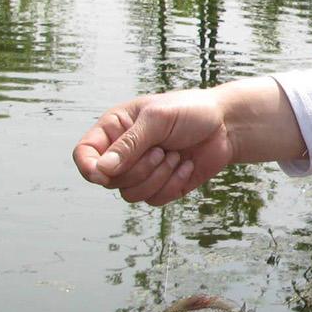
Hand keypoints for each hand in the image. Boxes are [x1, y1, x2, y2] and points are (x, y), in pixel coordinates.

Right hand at [74, 78, 307, 204]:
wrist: (227, 125)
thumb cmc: (190, 111)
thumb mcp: (158, 119)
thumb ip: (129, 144)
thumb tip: (102, 171)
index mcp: (115, 129)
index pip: (85, 153)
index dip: (88, 166)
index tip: (101, 174)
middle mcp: (124, 152)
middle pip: (109, 180)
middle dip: (138, 169)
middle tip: (163, 150)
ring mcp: (142, 171)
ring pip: (130, 194)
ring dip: (157, 177)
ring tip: (175, 156)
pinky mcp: (161, 186)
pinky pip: (154, 199)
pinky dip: (172, 184)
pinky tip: (186, 166)